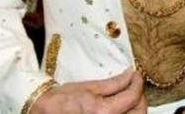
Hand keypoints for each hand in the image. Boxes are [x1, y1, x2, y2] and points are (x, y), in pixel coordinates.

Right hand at [31, 68, 145, 113]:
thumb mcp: (89, 87)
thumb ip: (114, 83)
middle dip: (140, 98)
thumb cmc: (61, 101)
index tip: (136, 75)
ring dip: (135, 109)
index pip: (132, 97)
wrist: (44, 113)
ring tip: (128, 96)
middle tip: (134, 85)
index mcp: (102, 112)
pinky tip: (121, 108)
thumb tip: (130, 76)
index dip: (138, 83)